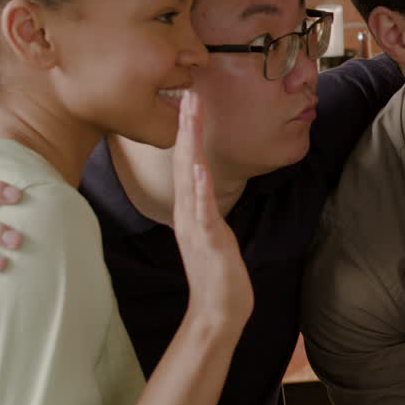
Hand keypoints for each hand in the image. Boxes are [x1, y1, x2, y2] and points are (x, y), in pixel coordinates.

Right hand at [171, 92, 252, 328]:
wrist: (218, 312)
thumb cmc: (219, 275)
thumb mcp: (214, 233)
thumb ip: (208, 210)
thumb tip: (207, 191)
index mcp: (191, 210)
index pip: (187, 163)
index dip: (188, 132)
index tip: (190, 101)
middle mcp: (188, 214)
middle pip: (184, 161)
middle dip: (187, 126)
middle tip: (188, 92)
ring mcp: (196, 227)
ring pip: (191, 178)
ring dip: (190, 145)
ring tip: (190, 115)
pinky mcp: (208, 242)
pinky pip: (203, 211)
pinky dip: (199, 189)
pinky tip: (199, 168)